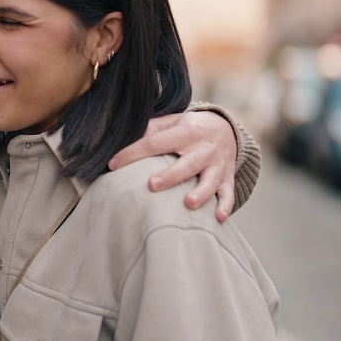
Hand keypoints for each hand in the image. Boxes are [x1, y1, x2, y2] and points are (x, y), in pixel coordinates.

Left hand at [108, 111, 237, 221]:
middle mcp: (203, 148)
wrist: (226, 128)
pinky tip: (219, 218)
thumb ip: (150, 130)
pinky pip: (228, 193)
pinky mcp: (227, 177)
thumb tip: (119, 140)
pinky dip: (225, 205)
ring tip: (189, 203)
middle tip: (152, 185)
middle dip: (171, 175)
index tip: (113, 165)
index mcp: (185, 132)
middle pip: (187, 163)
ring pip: (210, 180)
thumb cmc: (189, 127)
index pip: (156, 142)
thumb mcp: (171, 122)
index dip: (133, 153)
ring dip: (201, 192)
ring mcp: (217, 164)